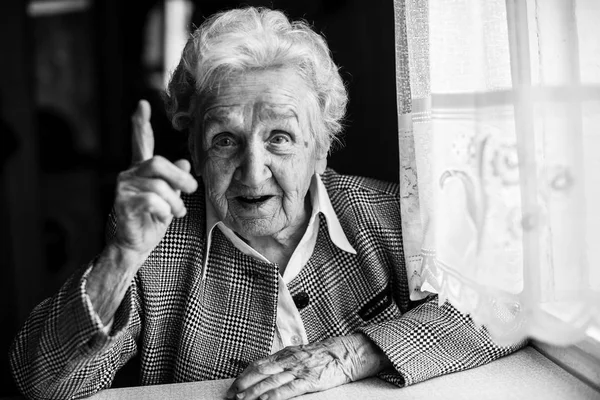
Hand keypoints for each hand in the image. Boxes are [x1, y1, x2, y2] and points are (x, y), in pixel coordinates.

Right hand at [113, 100, 197, 259]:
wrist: (135, 245)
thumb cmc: (152, 220)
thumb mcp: (170, 197)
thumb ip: (175, 180)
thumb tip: (184, 164)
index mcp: (141, 170)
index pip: (140, 142)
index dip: (140, 123)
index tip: (142, 104)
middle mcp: (129, 174)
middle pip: (158, 163)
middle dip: (179, 179)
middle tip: (192, 190)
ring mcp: (124, 188)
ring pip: (159, 186)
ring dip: (174, 203)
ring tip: (176, 213)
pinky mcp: (123, 203)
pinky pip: (153, 201)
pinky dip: (165, 211)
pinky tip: (162, 217)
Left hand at [225, 334, 391, 399]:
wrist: (346, 352)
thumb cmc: (324, 354)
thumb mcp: (300, 353)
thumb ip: (284, 361)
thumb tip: (267, 370)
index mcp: (286, 354)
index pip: (259, 364)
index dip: (244, 375)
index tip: (233, 386)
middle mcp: (289, 360)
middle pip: (260, 373)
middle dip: (243, 385)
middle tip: (231, 396)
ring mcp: (299, 370)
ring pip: (271, 382)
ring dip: (254, 392)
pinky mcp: (310, 380)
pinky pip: (289, 389)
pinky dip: (274, 396)